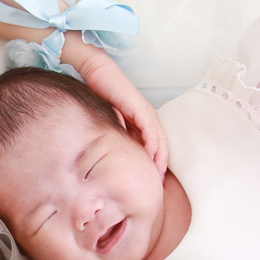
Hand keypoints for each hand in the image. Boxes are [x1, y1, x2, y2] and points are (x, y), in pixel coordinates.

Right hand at [68, 43, 169, 175]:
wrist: (97, 73)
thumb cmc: (99, 95)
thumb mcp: (107, 122)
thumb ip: (112, 136)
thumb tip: (109, 158)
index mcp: (140, 122)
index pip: (153, 148)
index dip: (153, 166)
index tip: (149, 183)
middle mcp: (147, 118)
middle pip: (161, 147)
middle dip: (160, 168)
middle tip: (156, 187)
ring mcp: (146, 113)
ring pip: (159, 142)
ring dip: (159, 160)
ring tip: (156, 177)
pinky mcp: (140, 108)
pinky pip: (150, 131)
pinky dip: (152, 146)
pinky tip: (150, 158)